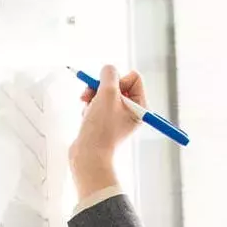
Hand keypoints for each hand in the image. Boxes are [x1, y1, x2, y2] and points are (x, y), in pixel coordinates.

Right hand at [67, 64, 143, 198]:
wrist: (87, 156)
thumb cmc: (100, 128)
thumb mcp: (107, 94)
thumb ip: (109, 75)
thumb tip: (108, 69)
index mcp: (141, 106)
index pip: (134, 77)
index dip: (118, 79)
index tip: (109, 91)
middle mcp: (132, 112)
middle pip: (117, 83)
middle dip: (101, 88)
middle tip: (89, 95)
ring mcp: (118, 117)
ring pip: (104, 93)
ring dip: (93, 97)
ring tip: (87, 110)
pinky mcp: (104, 122)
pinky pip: (97, 104)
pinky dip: (89, 107)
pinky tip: (85, 117)